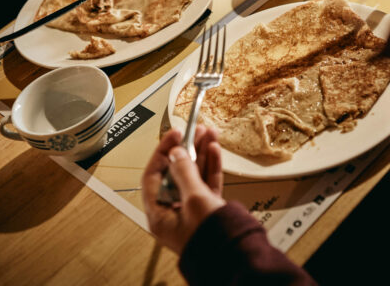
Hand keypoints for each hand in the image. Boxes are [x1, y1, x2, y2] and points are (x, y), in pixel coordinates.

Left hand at [142, 125, 225, 253]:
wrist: (237, 258)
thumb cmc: (210, 238)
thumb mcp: (194, 199)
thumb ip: (184, 172)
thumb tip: (175, 153)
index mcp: (159, 214)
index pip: (153, 175)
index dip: (163, 152)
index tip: (174, 134)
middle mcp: (173, 212)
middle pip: (175, 173)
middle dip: (187, 149)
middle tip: (195, 130)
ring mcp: (192, 211)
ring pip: (194, 175)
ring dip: (201, 153)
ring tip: (209, 133)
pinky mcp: (209, 211)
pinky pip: (206, 183)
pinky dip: (211, 166)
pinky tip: (214, 149)